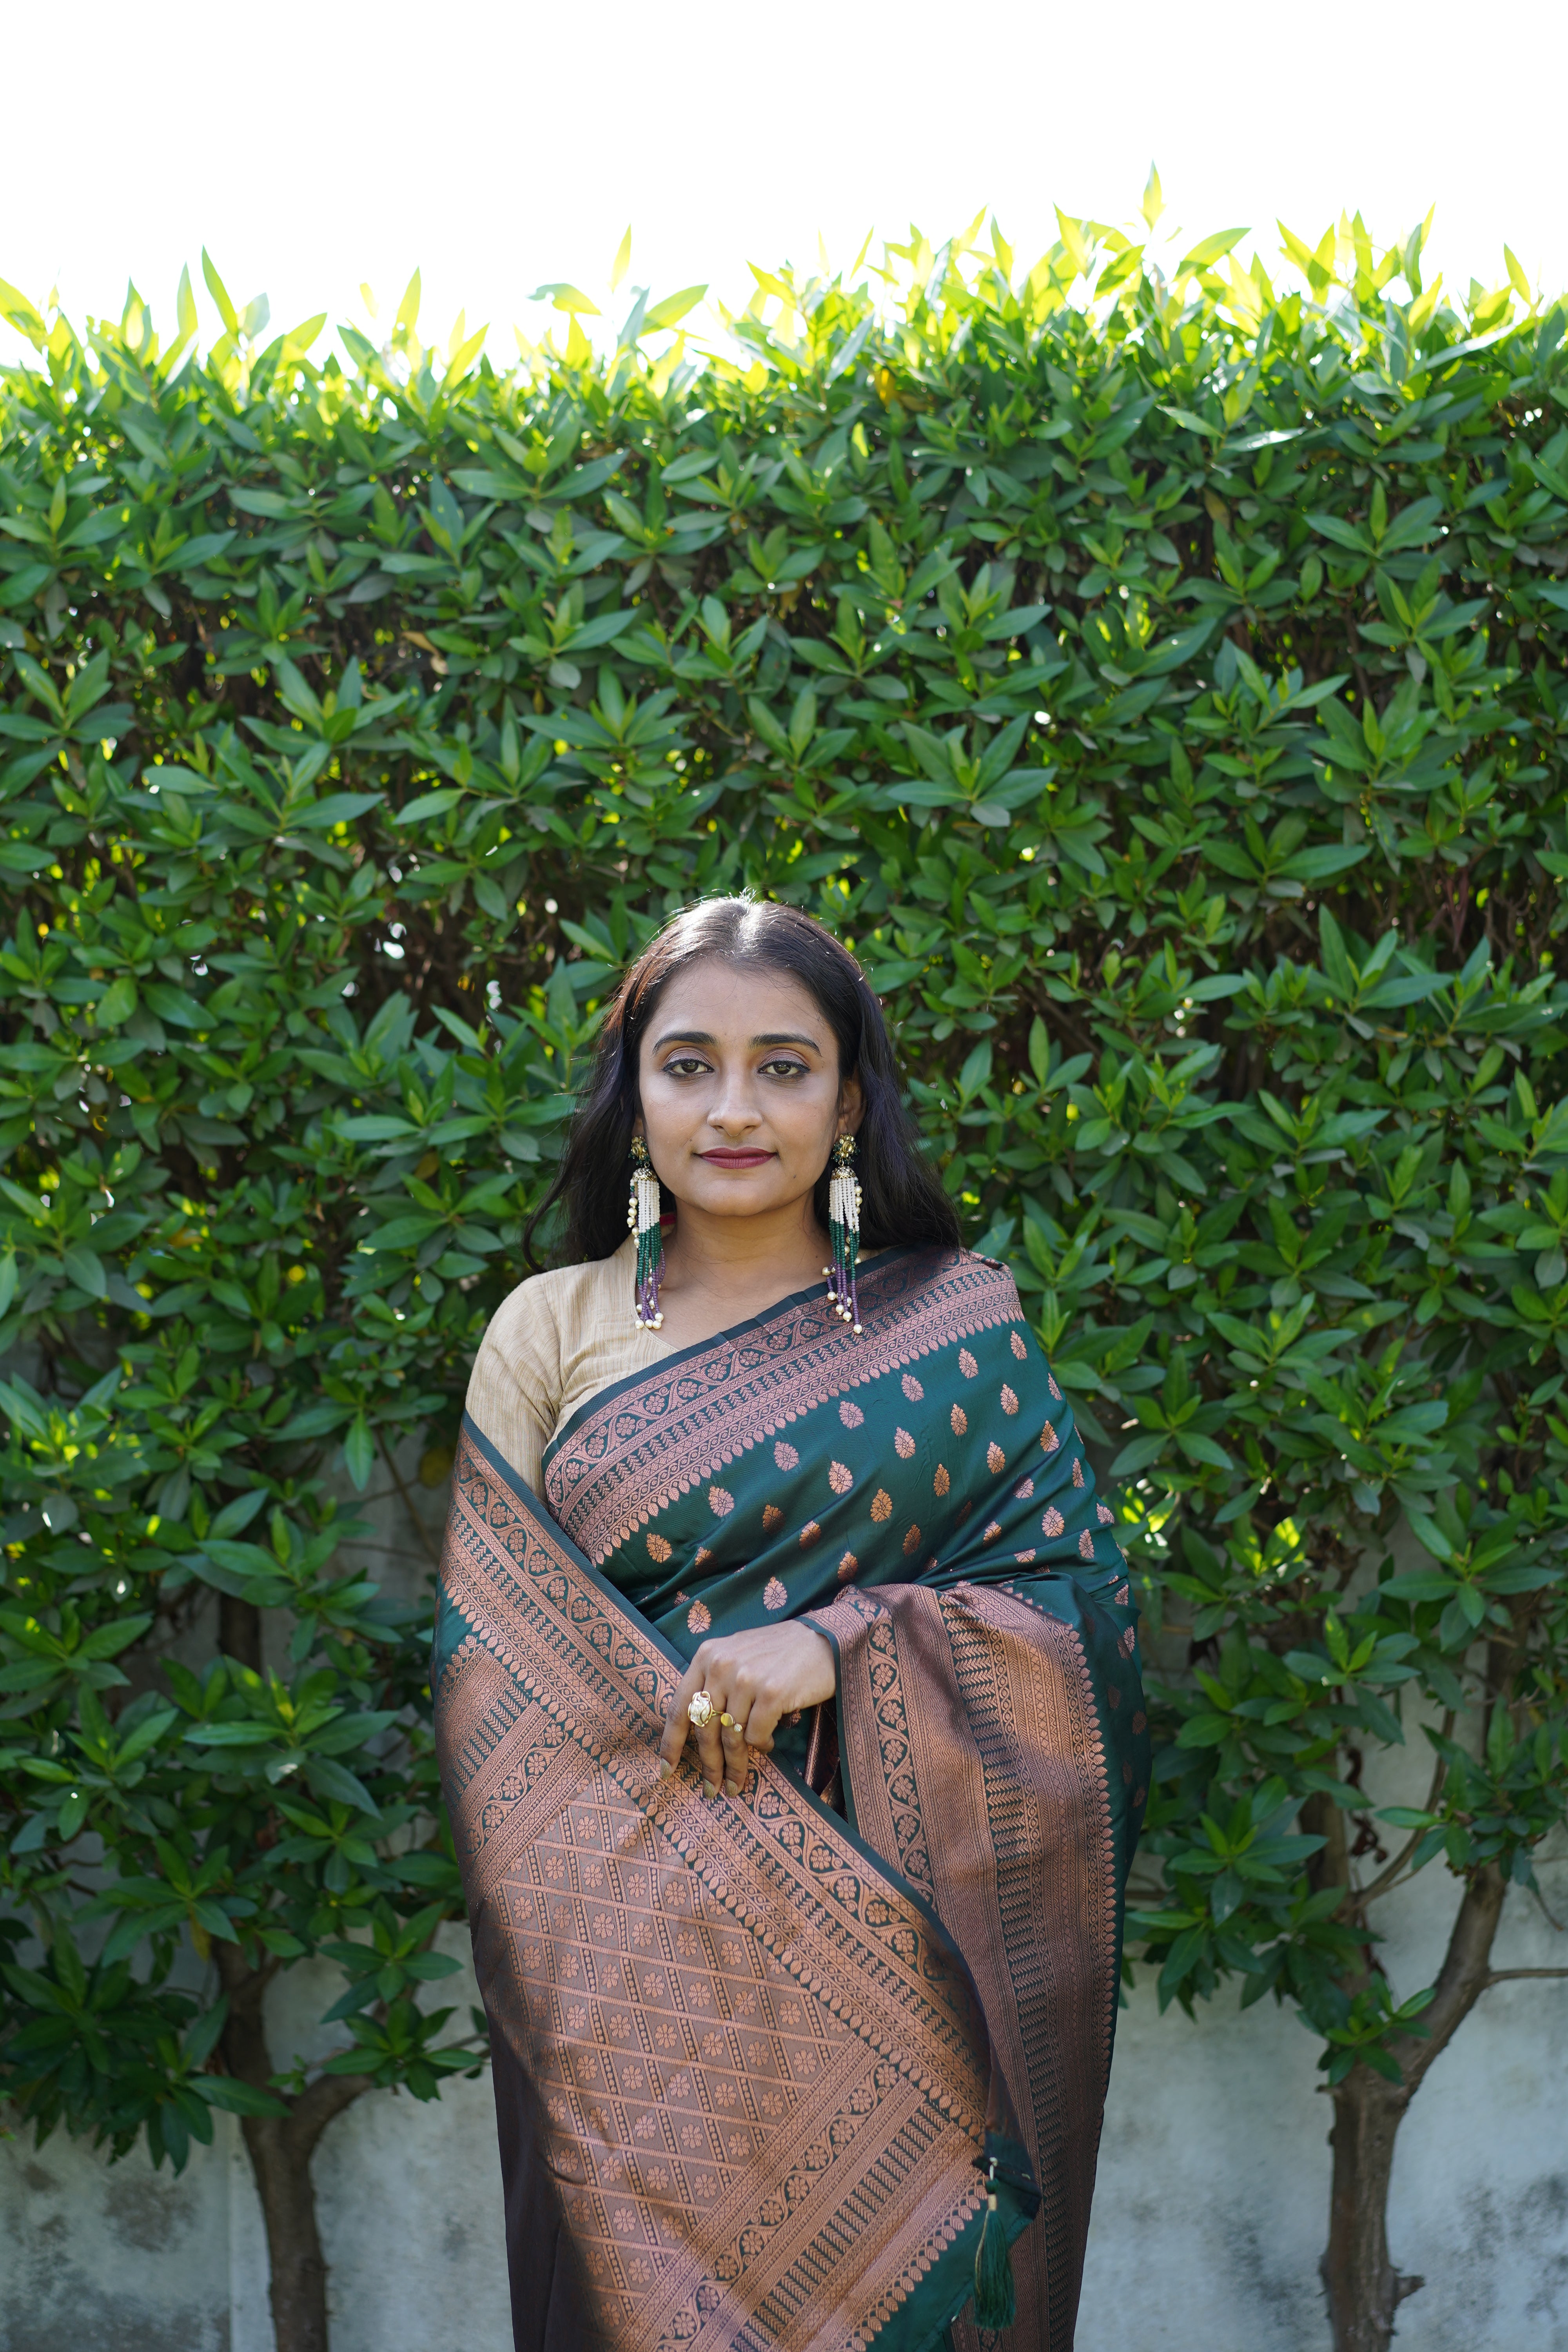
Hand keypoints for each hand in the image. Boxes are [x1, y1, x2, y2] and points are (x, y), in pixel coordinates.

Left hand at [659, 1621, 834, 1797]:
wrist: (825, 1640)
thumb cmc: (781, 1653)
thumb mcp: (738, 1657)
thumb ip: (716, 1683)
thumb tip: (698, 1730)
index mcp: (707, 1655)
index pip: (681, 1706)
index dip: (671, 1742)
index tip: (666, 1770)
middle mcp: (721, 1664)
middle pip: (704, 1728)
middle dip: (708, 1765)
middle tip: (712, 1789)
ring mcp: (745, 1678)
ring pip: (731, 1737)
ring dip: (735, 1765)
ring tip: (738, 1782)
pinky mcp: (771, 1692)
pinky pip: (756, 1736)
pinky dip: (761, 1746)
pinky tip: (769, 1745)